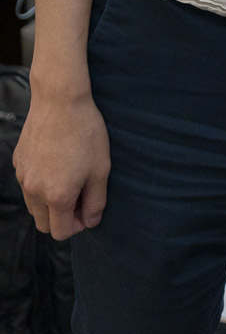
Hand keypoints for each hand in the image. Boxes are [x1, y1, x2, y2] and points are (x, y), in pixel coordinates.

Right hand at [13, 92, 109, 240]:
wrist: (60, 101)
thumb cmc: (85, 133)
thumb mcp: (100, 169)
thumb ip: (95, 201)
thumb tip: (90, 221)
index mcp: (57, 196)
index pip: (61, 233)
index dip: (77, 226)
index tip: (87, 210)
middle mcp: (34, 191)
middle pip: (43, 224)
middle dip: (61, 219)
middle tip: (79, 197)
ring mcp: (22, 176)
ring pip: (33, 206)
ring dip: (49, 203)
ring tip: (68, 178)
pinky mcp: (18, 162)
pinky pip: (27, 185)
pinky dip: (40, 184)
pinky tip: (56, 162)